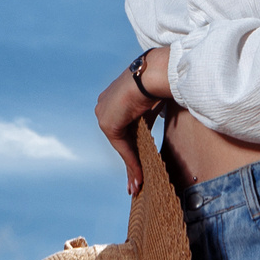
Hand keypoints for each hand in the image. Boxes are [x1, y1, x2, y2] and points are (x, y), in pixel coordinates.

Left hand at [95, 62, 158, 195]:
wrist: (151, 74)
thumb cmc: (155, 82)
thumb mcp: (149, 105)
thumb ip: (146, 117)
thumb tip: (156, 121)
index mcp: (112, 99)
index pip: (122, 129)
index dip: (131, 148)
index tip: (137, 163)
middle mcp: (104, 106)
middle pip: (120, 141)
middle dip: (129, 163)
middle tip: (135, 183)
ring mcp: (104, 115)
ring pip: (120, 147)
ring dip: (131, 167)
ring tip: (137, 185)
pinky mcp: (108, 124)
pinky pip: (122, 147)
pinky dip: (132, 162)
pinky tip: (139, 176)